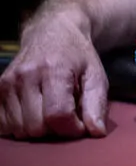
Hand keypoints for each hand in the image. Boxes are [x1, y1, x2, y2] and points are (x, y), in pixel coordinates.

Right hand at [0, 14, 107, 138]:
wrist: (52, 32)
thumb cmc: (78, 56)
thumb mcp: (96, 75)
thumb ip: (97, 104)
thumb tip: (96, 133)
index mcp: (54, 70)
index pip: (58, 115)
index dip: (72, 128)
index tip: (80, 125)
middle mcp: (26, 76)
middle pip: (37, 126)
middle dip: (55, 130)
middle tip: (66, 117)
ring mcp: (8, 83)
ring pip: (19, 129)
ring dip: (38, 129)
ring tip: (50, 112)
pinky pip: (4, 124)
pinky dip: (20, 126)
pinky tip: (34, 113)